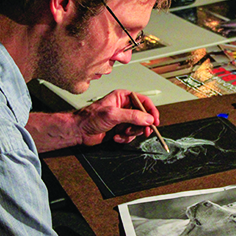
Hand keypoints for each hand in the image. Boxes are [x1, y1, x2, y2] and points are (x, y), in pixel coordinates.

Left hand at [26, 90, 159, 151]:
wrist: (79, 131)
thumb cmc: (89, 117)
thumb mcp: (112, 114)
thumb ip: (132, 116)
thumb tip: (147, 118)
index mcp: (123, 97)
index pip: (144, 101)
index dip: (151, 111)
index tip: (155, 120)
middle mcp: (124, 107)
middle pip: (143, 116)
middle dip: (142, 125)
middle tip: (143, 131)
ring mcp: (122, 119)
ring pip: (138, 127)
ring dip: (131, 133)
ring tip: (122, 133)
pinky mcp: (120, 129)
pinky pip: (130, 135)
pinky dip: (125, 138)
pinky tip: (117, 137)